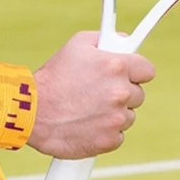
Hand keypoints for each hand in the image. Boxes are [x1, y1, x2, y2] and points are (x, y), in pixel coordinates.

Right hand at [28, 31, 154, 158]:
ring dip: (113, 113)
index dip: (136, 72)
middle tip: (98, 92)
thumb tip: (123, 41)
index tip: (128, 75)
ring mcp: (116, 119)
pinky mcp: (109, 140)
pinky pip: (117, 136)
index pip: (148, 70)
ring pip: (128, 116)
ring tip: (86, 109)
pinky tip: (85, 124)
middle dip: (121, 93)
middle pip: (138, 94)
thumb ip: (103, 39)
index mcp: (116, 67)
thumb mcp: (75, 46)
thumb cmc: (51, 78)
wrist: (31, 112)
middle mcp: (120, 93)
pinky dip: (104, 132)